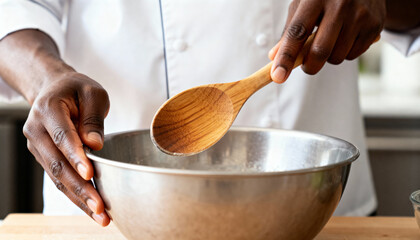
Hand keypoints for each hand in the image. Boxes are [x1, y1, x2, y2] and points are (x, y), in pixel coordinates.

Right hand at [23, 71, 110, 225]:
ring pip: (57, 177)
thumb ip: (94, 118)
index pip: (63, 136)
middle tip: (101, 207)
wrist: (54, 89)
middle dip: (80, 188)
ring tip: (100, 216)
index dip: (75, 156)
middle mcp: (37, 130)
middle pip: (58, 164)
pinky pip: (58, 178)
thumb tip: (96, 146)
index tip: (90, 173)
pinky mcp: (43, 157)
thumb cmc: (77, 89)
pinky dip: (74, 194)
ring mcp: (37, 146)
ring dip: (78, 198)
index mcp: (48, 109)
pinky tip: (91, 208)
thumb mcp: (93, 93)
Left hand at [269, 0, 385, 82]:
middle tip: (307, 65)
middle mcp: (340, 4)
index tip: (278, 76)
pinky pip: (353, 55)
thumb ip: (289, 31)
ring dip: (328, 58)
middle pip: (320, 51)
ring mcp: (360, 15)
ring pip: (337, 57)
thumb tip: (274, 57)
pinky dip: (345, 53)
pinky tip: (346, 37)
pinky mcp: (375, 25)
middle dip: (310, 66)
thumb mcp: (304, 5)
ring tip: (331, 41)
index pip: (297, 33)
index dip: (286, 57)